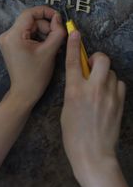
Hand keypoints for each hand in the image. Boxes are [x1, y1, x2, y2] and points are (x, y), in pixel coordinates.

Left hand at [0, 6, 65, 107]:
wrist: (24, 92)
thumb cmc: (36, 75)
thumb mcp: (50, 51)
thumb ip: (57, 32)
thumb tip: (58, 18)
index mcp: (13, 35)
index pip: (29, 13)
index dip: (45, 12)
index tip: (58, 18)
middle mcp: (6, 35)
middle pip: (31, 21)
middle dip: (46, 27)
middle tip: (58, 38)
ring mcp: (7, 40)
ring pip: (30, 27)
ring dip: (44, 33)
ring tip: (54, 45)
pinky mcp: (11, 45)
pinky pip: (27, 34)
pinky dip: (38, 38)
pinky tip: (46, 47)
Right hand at [61, 31, 125, 181]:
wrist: (93, 154)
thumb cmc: (74, 134)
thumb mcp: (66, 108)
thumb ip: (73, 90)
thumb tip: (80, 78)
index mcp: (74, 91)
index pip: (73, 61)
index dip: (74, 45)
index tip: (75, 32)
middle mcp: (93, 89)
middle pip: (101, 59)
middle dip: (98, 58)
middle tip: (93, 66)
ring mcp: (109, 95)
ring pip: (112, 72)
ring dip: (106, 75)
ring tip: (100, 87)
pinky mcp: (120, 103)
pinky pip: (120, 84)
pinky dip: (114, 86)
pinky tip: (109, 95)